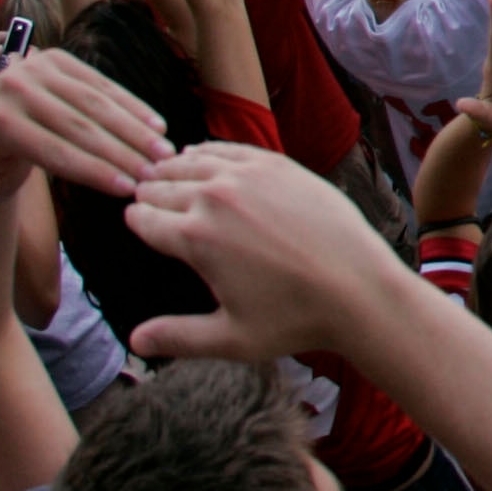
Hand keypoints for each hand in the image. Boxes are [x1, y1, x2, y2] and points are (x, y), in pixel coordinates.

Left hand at [0, 50, 174, 226]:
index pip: (55, 150)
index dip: (93, 171)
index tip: (127, 190)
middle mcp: (16, 85)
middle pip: (79, 126)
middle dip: (122, 151)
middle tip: (154, 174)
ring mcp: (38, 66)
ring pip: (96, 103)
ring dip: (135, 129)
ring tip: (163, 153)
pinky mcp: (58, 58)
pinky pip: (101, 84)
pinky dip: (132, 105)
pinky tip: (156, 125)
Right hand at [118, 141, 421, 364]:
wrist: (359, 287)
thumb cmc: (296, 318)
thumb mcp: (230, 338)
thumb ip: (178, 337)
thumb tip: (134, 341)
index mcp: (195, 239)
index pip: (145, 220)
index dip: (135, 220)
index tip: (132, 218)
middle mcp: (216, 199)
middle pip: (164, 187)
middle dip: (149, 192)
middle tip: (142, 193)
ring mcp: (250, 176)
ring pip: (194, 162)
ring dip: (174, 167)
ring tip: (163, 171)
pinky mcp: (280, 164)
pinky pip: (232, 149)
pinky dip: (209, 150)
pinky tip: (201, 153)